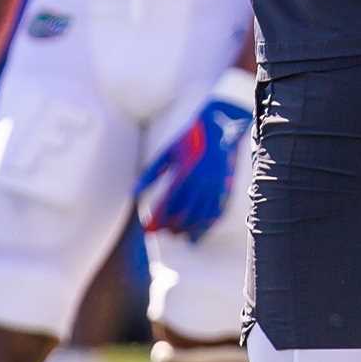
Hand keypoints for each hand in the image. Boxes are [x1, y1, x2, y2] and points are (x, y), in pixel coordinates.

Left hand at [137, 81, 251, 242]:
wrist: (221, 127)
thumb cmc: (189, 139)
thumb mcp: (167, 153)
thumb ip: (150, 175)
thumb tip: (134, 194)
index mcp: (185, 170)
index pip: (168, 203)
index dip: (157, 218)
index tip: (148, 228)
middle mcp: (202, 180)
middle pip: (184, 214)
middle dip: (170, 227)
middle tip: (160, 232)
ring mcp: (216, 185)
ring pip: (201, 217)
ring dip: (187, 229)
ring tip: (176, 234)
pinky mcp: (226, 188)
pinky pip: (216, 213)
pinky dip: (206, 226)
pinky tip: (196, 233)